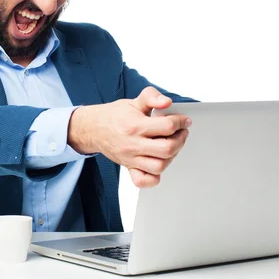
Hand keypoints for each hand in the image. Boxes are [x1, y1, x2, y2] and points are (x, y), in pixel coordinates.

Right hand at [68, 87, 190, 187]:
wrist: (94, 128)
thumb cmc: (115, 116)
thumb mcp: (134, 101)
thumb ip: (152, 97)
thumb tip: (166, 102)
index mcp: (135, 125)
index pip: (167, 126)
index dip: (180, 122)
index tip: (184, 121)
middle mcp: (133, 144)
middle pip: (167, 148)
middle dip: (180, 139)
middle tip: (181, 132)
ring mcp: (131, 158)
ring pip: (159, 166)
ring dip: (171, 156)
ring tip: (172, 145)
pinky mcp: (128, 168)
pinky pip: (143, 181)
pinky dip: (154, 178)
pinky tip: (159, 163)